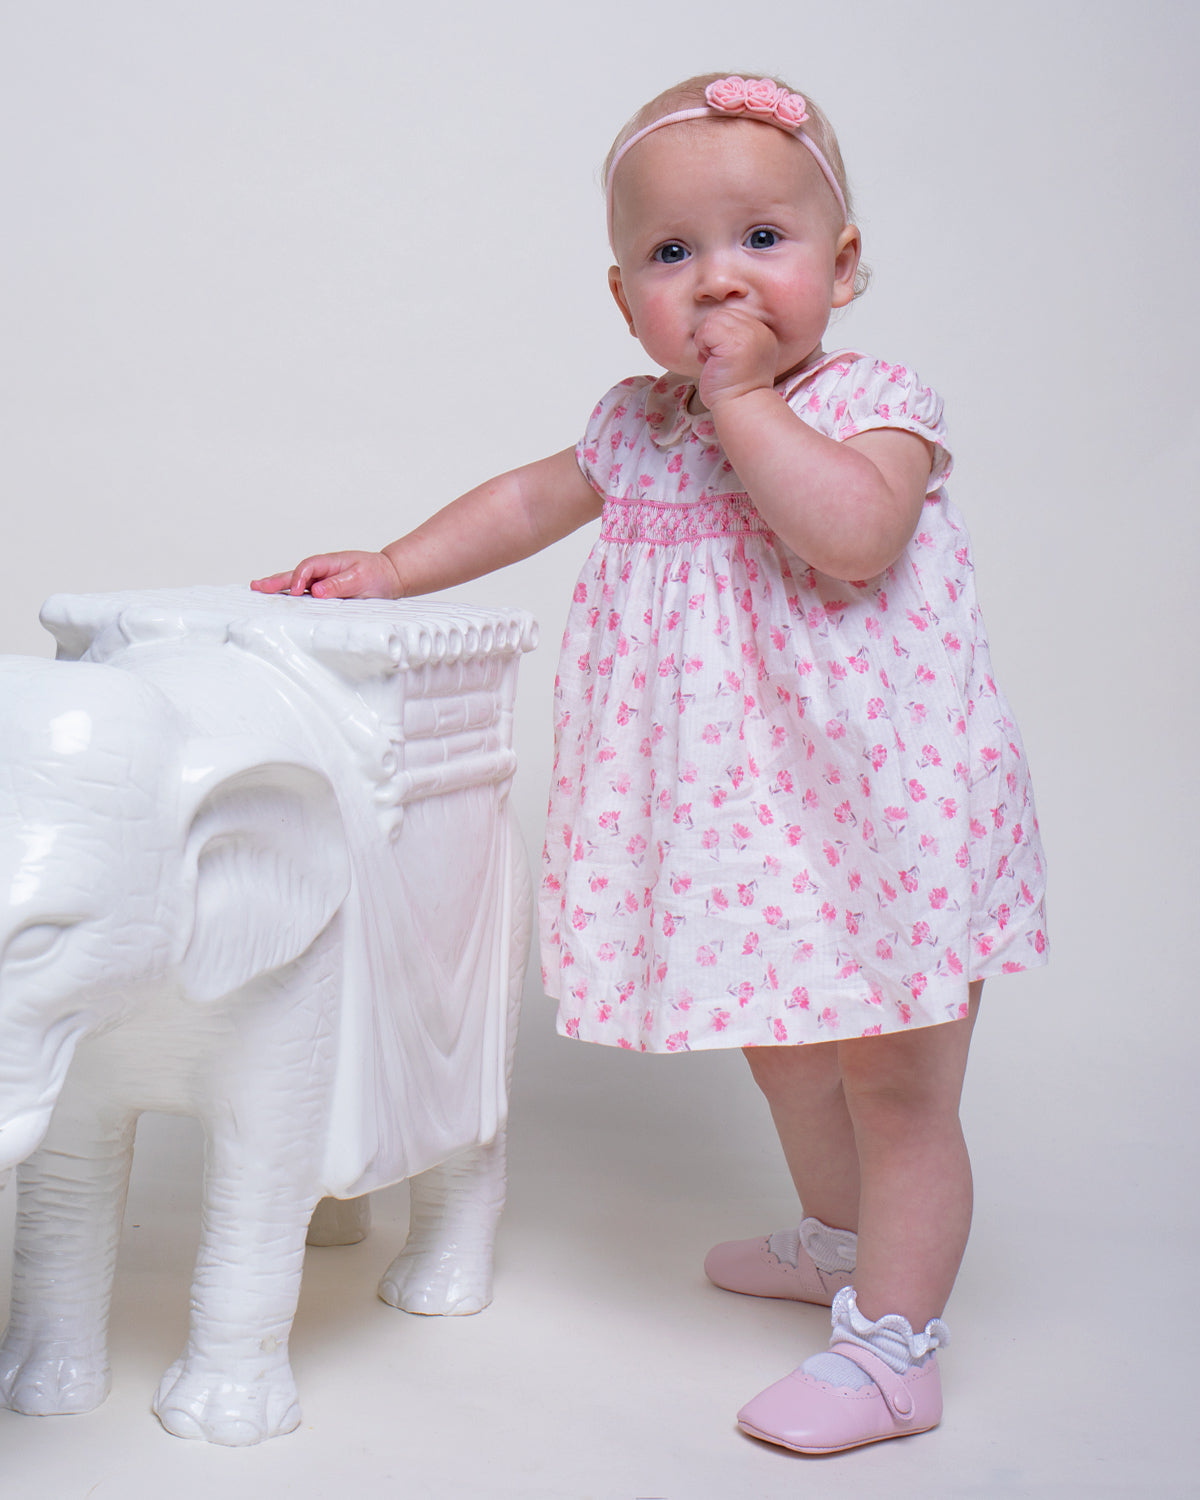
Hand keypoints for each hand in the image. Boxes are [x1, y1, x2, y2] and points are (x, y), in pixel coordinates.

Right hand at [250, 550, 402, 598]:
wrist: (391, 575)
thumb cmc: (378, 574)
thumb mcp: (361, 578)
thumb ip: (339, 584)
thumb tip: (317, 591)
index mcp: (330, 563)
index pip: (307, 568)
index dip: (298, 579)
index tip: (294, 592)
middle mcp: (323, 570)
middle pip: (294, 573)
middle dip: (275, 580)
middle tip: (255, 587)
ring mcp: (322, 579)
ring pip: (295, 582)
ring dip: (277, 586)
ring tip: (258, 589)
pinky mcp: (326, 590)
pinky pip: (305, 592)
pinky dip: (290, 593)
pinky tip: (279, 597)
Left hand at [695, 308, 778, 409]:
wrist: (741, 407)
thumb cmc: (735, 389)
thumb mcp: (741, 356)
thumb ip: (734, 337)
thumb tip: (711, 324)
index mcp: (762, 333)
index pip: (731, 316)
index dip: (720, 336)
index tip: (725, 359)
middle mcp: (759, 330)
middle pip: (721, 314)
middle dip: (712, 337)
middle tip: (719, 361)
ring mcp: (748, 334)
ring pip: (712, 320)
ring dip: (706, 342)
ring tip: (716, 362)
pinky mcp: (734, 341)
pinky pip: (706, 329)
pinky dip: (702, 346)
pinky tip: (712, 362)